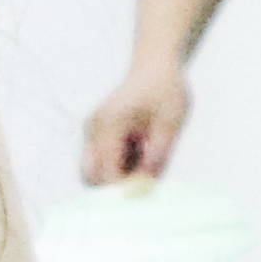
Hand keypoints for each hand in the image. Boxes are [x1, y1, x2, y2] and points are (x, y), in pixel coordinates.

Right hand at [90, 66, 194, 185]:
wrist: (154, 68)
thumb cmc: (164, 90)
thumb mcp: (169, 122)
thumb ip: (158, 153)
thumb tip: (147, 181)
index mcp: (110, 125)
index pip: (106, 169)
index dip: (122, 186)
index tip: (144, 193)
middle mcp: (93, 129)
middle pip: (91, 173)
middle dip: (115, 182)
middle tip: (144, 178)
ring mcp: (91, 130)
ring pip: (94, 167)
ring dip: (117, 172)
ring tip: (144, 156)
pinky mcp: (95, 132)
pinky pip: (100, 157)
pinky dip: (118, 162)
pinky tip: (139, 149)